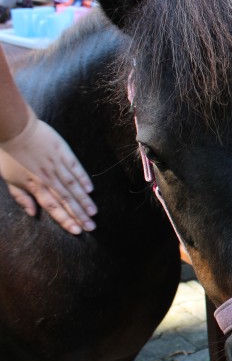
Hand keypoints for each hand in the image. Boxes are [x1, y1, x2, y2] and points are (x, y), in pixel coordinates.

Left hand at [0, 113, 96, 233]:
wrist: (15, 129)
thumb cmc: (9, 155)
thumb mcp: (10, 179)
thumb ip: (21, 197)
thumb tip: (33, 213)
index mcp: (35, 186)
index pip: (53, 207)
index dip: (65, 220)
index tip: (77, 231)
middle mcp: (48, 179)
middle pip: (67, 201)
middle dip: (80, 215)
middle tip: (92, 227)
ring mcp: (57, 166)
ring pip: (74, 187)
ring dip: (84, 201)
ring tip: (94, 212)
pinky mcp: (64, 153)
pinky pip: (76, 168)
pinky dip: (83, 179)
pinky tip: (90, 189)